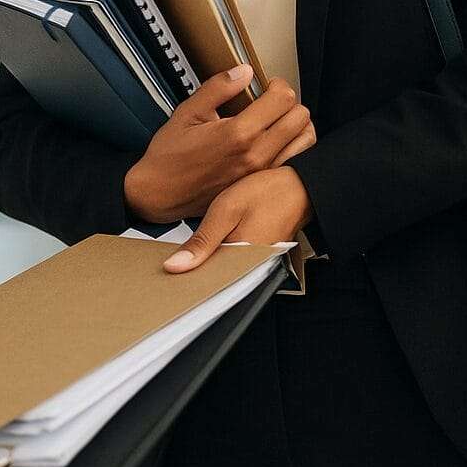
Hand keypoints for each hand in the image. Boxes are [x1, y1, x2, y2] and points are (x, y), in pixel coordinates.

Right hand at [123, 68, 315, 222]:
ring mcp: (261, 173)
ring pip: (304, 142)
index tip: (267, 85)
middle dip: (289, 103)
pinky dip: (292, 146)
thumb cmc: (170, 155)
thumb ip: (219, 88)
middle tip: (272, 101)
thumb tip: (245, 72)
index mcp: (238, 133)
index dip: (278, 85)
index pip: (283, 99)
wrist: (159, 194)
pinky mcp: (260, 185)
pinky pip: (293, 161)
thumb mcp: (188, 112)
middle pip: (301, 118)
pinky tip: (274, 140)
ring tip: (277, 120)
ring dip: (296, 125)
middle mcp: (256, 155)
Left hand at [162, 166, 312, 271]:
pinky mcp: (260, 257)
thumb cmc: (268, 192)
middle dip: (195, 271)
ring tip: (192, 252)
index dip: (184, 276)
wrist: (300, 185)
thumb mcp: (227, 209)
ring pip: (225, 271)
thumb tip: (174, 267)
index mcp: (242, 259)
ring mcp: (258, 264)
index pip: (205, 280)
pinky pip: (235, 263)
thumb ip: (202, 242)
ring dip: (208, 264)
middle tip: (175, 261)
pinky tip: (213, 245)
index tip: (166, 271)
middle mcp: (252, 268)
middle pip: (215, 278)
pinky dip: (222, 256)